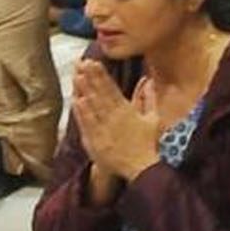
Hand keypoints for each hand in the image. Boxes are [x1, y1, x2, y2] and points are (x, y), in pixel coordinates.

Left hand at [72, 60, 162, 182]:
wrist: (140, 168)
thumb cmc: (146, 144)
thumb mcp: (153, 119)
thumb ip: (149, 99)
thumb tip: (148, 81)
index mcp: (127, 111)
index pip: (112, 89)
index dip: (102, 75)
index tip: (93, 62)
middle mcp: (115, 118)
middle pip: (100, 94)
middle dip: (91, 78)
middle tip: (82, 63)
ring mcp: (104, 129)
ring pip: (92, 107)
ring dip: (84, 91)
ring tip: (77, 76)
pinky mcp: (96, 141)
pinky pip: (87, 125)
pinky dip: (82, 113)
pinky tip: (77, 101)